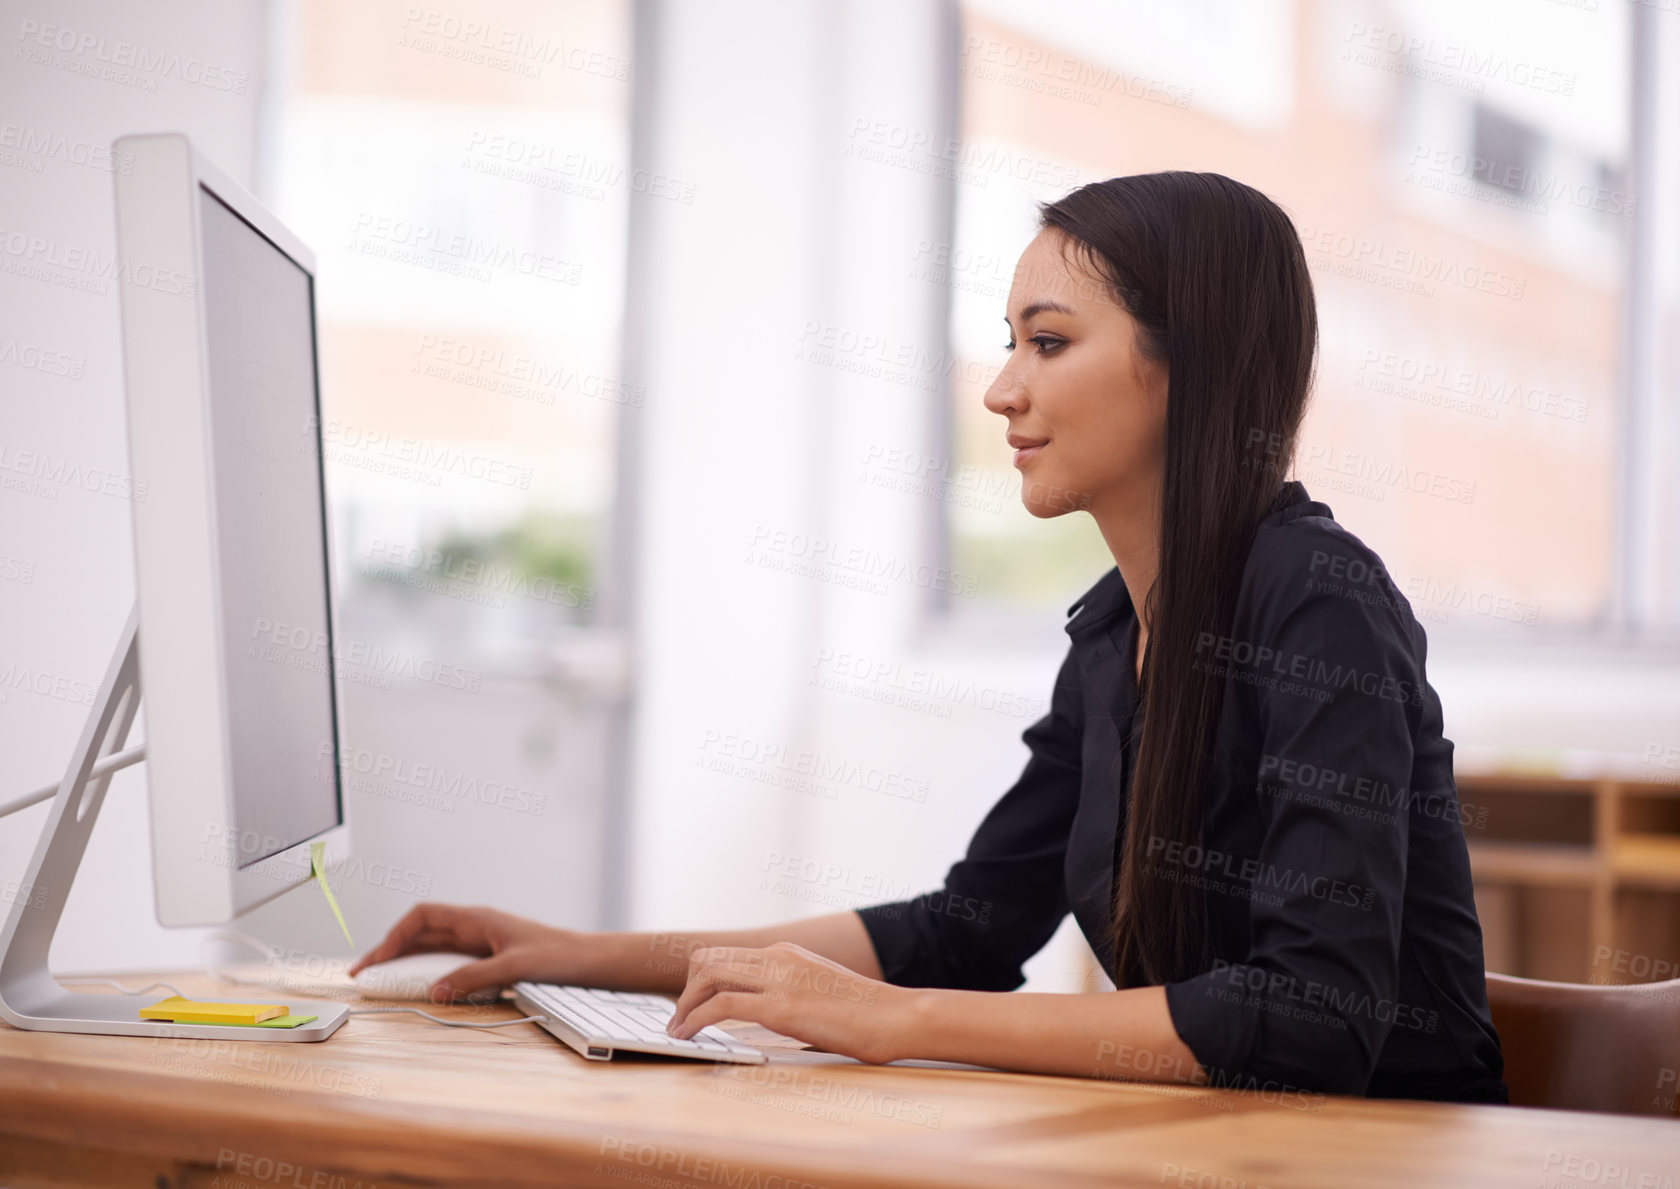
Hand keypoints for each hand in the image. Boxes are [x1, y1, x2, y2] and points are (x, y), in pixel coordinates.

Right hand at [348, 902, 582, 1002]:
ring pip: (433, 948)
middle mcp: (475, 927)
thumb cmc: (558, 956)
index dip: (395, 934)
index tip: (377, 957)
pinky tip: (421, 988)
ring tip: (382, 981)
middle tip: (364, 973)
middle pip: (422, 933)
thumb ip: (475, 979)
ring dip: (407, 962)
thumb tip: (437, 992)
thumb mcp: (514, 967)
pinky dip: (430, 972)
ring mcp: (480, 943)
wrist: (588, 960)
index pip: (424, 916)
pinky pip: (450, 962)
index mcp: (477, 918)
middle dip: (390, 950)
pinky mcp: (488, 959)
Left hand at [665, 941, 913, 1064]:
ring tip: (677, 1030)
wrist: (896, 1016)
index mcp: (786, 953)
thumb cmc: (866, 1014)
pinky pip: (722, 1006)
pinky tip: (688, 1036)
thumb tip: (771, 1014)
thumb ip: (793, 993)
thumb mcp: (821, 991)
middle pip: (709, 960)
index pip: (726, 955)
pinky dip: (695, 1020)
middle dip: (686, 991)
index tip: (691, 1005)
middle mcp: (778, 958)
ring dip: (684, 1005)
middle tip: (679, 1020)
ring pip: (708, 976)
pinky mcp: (781, 1007)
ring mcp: (779, 979)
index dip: (700, 980)